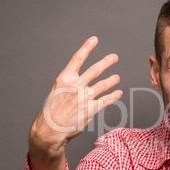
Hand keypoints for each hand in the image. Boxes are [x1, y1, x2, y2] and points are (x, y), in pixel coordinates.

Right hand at [28, 37, 121, 169]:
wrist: (50, 130)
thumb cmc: (53, 110)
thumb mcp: (57, 91)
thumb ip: (70, 83)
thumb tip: (84, 77)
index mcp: (64, 79)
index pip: (77, 59)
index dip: (87, 48)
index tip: (94, 39)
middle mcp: (75, 86)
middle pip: (95, 70)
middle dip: (106, 62)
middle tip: (114, 57)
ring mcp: (84, 98)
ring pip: (102, 85)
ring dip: (112, 80)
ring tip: (117, 77)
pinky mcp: (90, 109)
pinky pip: (106, 100)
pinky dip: (114, 96)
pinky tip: (118, 93)